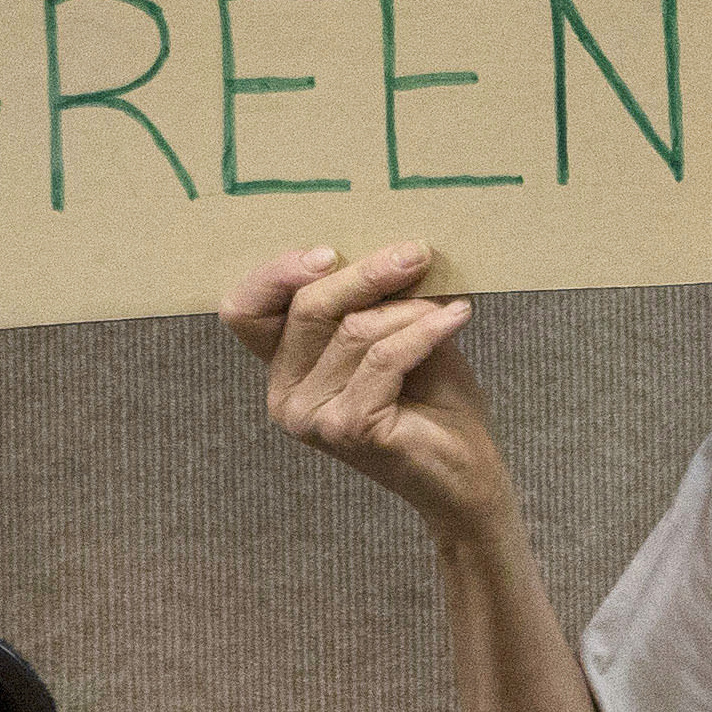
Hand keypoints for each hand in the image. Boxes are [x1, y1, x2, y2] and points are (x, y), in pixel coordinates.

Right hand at [220, 241, 519, 540]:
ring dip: (409, 309)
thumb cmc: (432, 396)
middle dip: (366, 274)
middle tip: (417, 254)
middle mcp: (284, 393)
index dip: (274, 274)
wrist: (466, 469)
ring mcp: (309, 417)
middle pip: (308, 308)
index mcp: (285, 364)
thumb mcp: (398, 329)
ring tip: (448, 305)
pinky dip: (425, 331)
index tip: (329, 251)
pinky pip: (384, 358)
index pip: (245, 310)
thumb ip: (375, 296)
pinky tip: (457, 317)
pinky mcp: (344, 429)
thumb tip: (386, 242)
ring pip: (354, 330)